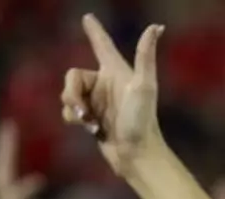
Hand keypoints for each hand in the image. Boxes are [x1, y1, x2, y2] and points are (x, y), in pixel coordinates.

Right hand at [61, 15, 165, 174]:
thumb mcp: (144, 86)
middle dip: (71, 92)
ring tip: (90, 123)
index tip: (87, 17)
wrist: (137, 155)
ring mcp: (98, 102)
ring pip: (68, 95)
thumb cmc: (142, 120)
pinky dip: (75, 119)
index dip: (95, 31)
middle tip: (81, 110)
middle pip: (73, 76)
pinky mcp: (92, 119)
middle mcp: (106, 84)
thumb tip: (157, 26)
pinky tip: (92, 130)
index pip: (103, 45)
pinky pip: (70, 112)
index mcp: (117, 72)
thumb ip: (145, 55)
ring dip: (73, 108)